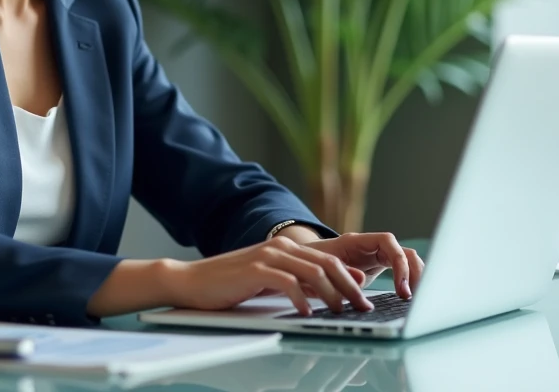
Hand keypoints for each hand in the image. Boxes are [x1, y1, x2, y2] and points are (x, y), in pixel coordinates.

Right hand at [161, 236, 373, 315]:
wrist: (193, 280)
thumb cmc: (231, 284)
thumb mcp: (270, 281)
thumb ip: (299, 281)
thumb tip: (331, 290)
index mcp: (287, 247)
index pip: (329, 260)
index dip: (350, 278)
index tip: (365, 298)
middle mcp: (281, 247)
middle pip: (328, 264)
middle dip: (349, 287)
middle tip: (362, 307)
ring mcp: (269, 256)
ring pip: (313, 272)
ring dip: (331, 294)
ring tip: (340, 312)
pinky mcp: (256, 270)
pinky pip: (288, 282)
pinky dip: (302, 298)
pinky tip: (307, 312)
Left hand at [305, 232, 423, 298]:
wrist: (301, 264)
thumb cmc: (308, 263)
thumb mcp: (320, 268)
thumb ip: (340, 273)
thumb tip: (361, 279)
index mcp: (356, 242)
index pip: (387, 241)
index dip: (398, 263)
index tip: (401, 287)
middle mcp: (370, 247)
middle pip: (403, 251)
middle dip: (414, 272)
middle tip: (413, 298)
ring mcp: (375, 256)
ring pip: (405, 261)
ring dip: (415, 278)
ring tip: (415, 300)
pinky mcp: (377, 267)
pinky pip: (399, 271)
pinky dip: (407, 282)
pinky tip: (407, 299)